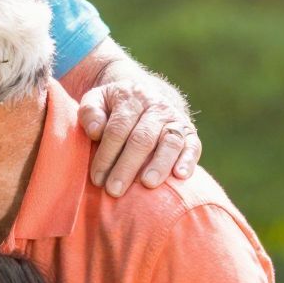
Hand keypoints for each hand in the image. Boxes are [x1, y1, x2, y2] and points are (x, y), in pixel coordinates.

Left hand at [78, 76, 199, 195]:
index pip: (117, 129)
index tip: (97, 178)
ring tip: (148, 184)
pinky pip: (193, 146)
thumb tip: (95, 131)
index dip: (106, 155)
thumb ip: (90, 112)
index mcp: (131, 98)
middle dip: (127, 166)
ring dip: (159, 164)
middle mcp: (156, 107)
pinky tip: (180, 176)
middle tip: (115, 190)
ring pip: (170, 142)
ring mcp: (175, 119)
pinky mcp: (190, 133)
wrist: (148, 93)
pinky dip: (188, 161)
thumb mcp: (96, 99)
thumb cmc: (115, 105)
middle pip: (142, 138)